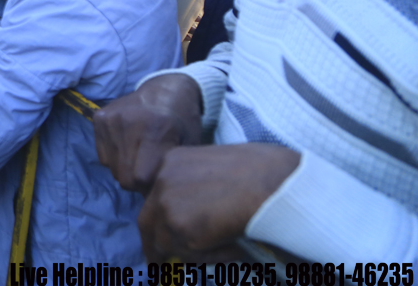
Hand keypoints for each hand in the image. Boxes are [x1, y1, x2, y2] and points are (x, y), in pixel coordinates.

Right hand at [93, 74, 203, 193]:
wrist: (166, 90)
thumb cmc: (182, 122)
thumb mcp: (188, 147)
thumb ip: (171, 173)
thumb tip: (155, 201)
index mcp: (156, 129)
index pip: (140, 178)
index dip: (150, 186)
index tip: (159, 180)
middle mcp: (129, 121)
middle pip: (123, 176)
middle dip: (137, 181)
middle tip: (149, 170)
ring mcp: (111, 118)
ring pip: (112, 168)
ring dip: (126, 169)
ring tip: (140, 157)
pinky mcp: (99, 118)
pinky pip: (103, 156)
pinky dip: (115, 158)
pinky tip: (128, 146)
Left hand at [138, 143, 299, 260]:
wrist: (275, 183)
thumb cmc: (264, 172)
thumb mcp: (219, 167)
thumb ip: (201, 187)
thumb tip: (200, 216)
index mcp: (172, 161)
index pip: (157, 196)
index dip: (162, 218)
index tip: (167, 233)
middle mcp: (162, 180)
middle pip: (147, 220)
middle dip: (154, 244)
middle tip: (161, 262)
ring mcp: (167, 204)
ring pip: (168, 242)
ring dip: (192, 253)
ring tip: (226, 252)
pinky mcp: (179, 228)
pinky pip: (190, 254)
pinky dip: (210, 259)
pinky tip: (235, 250)